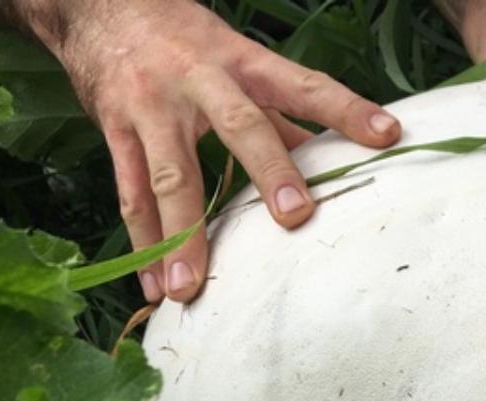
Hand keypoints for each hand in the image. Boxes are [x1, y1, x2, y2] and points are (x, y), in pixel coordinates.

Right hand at [37, 0, 401, 302]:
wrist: (97, 8)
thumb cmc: (185, 43)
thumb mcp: (239, 63)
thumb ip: (282, 115)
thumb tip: (335, 161)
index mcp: (243, 64)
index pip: (305, 86)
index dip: (346, 110)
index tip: (388, 135)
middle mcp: (200, 81)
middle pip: (241, 128)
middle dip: (270, 172)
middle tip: (295, 218)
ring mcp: (152, 108)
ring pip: (171, 175)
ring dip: (184, 234)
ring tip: (191, 287)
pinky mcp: (114, 131)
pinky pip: (130, 194)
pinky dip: (144, 243)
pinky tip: (156, 285)